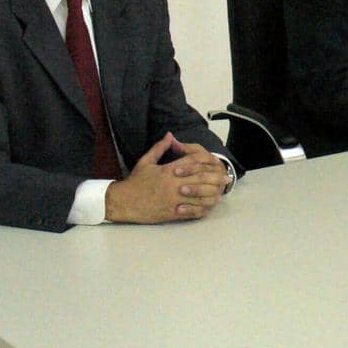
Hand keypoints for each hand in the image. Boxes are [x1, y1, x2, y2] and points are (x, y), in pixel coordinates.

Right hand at [105, 133, 230, 223]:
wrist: (122, 202)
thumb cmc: (135, 182)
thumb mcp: (146, 161)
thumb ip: (160, 148)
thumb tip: (170, 135)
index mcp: (168, 171)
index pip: (192, 163)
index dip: (206, 163)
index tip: (216, 163)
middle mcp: (173, 185)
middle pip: (200, 180)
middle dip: (215, 179)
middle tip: (226, 179)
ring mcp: (173, 200)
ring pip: (198, 197)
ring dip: (212, 195)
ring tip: (220, 193)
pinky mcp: (171, 213)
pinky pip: (190, 212)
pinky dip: (201, 209)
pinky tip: (208, 207)